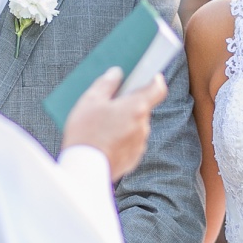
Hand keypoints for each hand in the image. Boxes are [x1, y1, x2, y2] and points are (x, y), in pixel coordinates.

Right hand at [62, 67, 167, 181]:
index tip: (150, 75)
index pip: (158, 89)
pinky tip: (104, 140)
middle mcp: (143, 126)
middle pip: (143, 108)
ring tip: (103, 124)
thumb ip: (106, 83)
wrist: (84, 169)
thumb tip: (117, 72)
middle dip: (130, 103)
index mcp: (137, 107)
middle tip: (111, 103)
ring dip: (125, 122)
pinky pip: (131, 142)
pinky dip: (122, 138)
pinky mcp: (134, 159)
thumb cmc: (86, 131)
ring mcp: (140, 144)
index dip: (155, 80)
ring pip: (136, 125)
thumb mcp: (90, 100)